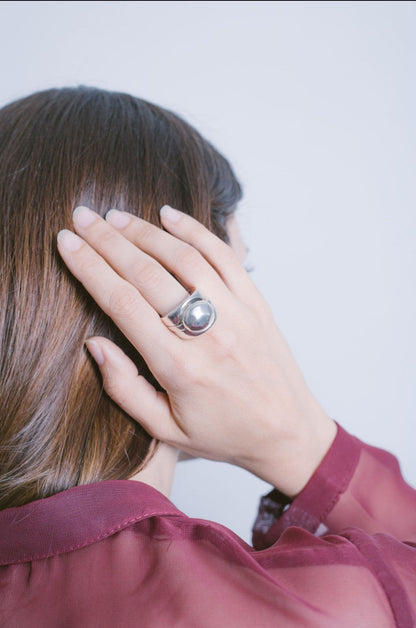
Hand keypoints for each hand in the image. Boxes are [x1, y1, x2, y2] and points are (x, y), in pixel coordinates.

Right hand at [57, 205, 335, 496]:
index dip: (90, 268)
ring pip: (185, 258)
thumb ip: (125, 389)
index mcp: (178, 368)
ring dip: (146, 232)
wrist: (287, 432)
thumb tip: (94, 344)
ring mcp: (236, 314)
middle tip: (81, 217)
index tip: (66, 243)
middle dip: (108, 241)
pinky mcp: (256, 303)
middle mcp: (207, 335)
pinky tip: (169, 215)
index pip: (123, 304)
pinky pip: (224, 256)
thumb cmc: (224, 434)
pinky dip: (195, 231)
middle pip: (147, 274)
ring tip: (115, 217)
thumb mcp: (166, 430)